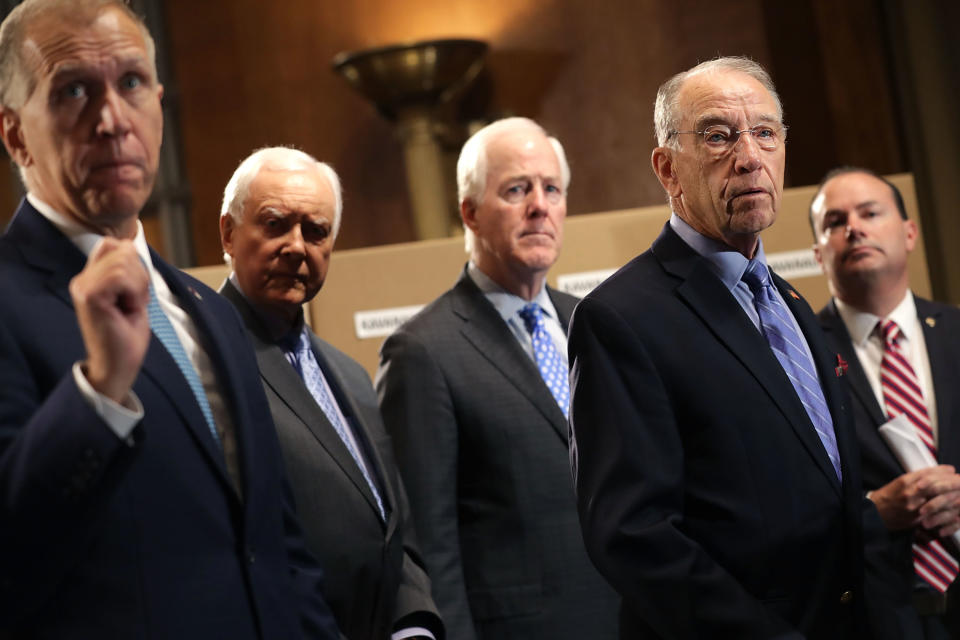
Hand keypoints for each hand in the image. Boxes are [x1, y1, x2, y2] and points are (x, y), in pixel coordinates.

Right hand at [69, 238, 150, 402]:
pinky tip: (128, 309)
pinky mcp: (89, 296)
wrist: (117, 366)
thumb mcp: (132, 295)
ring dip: (138, 286)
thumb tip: (130, 245)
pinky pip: (121, 276)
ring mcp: (83, 286)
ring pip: (124, 262)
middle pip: (123, 250)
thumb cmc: (126, 336)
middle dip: (140, 276)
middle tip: (134, 303)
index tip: (135, 292)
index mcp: (90, 277)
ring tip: (130, 307)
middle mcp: (82, 279)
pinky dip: (134, 292)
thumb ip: (128, 270)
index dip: (134, 263)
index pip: (114, 244)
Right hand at [869, 465, 959, 536]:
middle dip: (951, 481)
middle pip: (936, 485)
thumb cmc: (887, 497)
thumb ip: (916, 479)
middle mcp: (910, 494)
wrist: (875, 514)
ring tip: (959, 490)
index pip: (928, 474)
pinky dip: (945, 508)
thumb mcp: (898, 482)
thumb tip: (935, 474)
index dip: (942, 471)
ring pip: (937, 500)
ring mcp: (914, 508)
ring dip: (951, 495)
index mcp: (904, 482)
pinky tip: (952, 505)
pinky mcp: (916, 520)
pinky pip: (934, 513)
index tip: (951, 469)